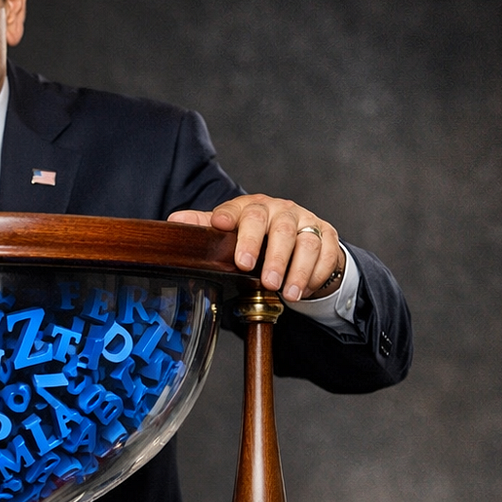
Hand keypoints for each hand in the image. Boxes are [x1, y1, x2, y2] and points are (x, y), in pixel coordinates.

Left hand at [169, 194, 343, 301]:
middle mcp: (281, 210)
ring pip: (308, 242)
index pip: (246, 211)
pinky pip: (328, 253)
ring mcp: (306, 222)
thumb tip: (173, 223)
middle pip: (281, 227)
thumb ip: (203, 226)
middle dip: (274, 255)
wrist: (292, 235)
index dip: (235, 220)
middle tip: (266, 280)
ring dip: (298, 270)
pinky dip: (317, 273)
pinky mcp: (327, 235)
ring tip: (288, 294)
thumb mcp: (228, 231)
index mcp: (254, 207)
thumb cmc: (254, 234)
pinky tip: (304, 290)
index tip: (224, 227)